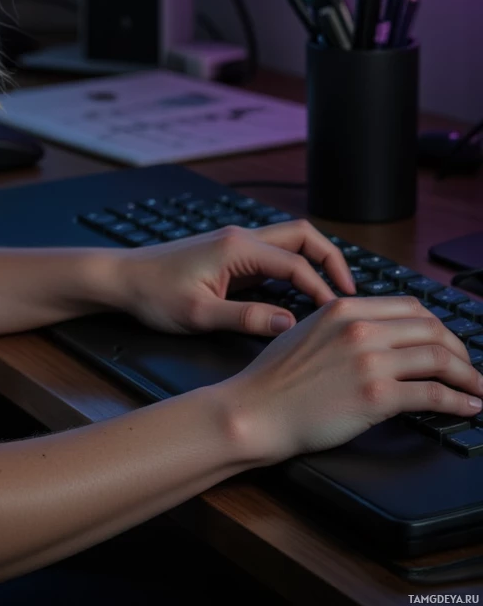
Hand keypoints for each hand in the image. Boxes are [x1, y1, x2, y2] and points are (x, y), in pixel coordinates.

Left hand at [104, 219, 355, 336]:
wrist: (122, 278)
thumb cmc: (154, 295)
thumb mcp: (200, 314)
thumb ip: (246, 318)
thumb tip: (290, 323)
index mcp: (237, 247)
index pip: (295, 263)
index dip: (321, 289)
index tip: (338, 316)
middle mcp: (241, 238)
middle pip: (302, 237)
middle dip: (330, 260)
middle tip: (350, 295)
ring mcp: (236, 245)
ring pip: (289, 244)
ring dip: (314, 264)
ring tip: (334, 298)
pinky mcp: (231, 256)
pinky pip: (274, 258)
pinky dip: (295, 271)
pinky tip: (301, 300)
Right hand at [224, 293, 482, 463]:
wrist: (256, 409)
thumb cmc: (276, 379)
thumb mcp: (309, 331)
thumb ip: (344, 326)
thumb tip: (379, 335)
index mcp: (344, 307)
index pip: (410, 307)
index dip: (437, 325)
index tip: (447, 342)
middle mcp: (360, 327)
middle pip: (431, 328)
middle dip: (459, 349)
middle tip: (470, 367)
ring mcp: (369, 360)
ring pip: (439, 358)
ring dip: (468, 375)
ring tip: (478, 388)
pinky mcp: (376, 395)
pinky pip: (432, 394)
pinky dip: (459, 400)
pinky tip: (469, 406)